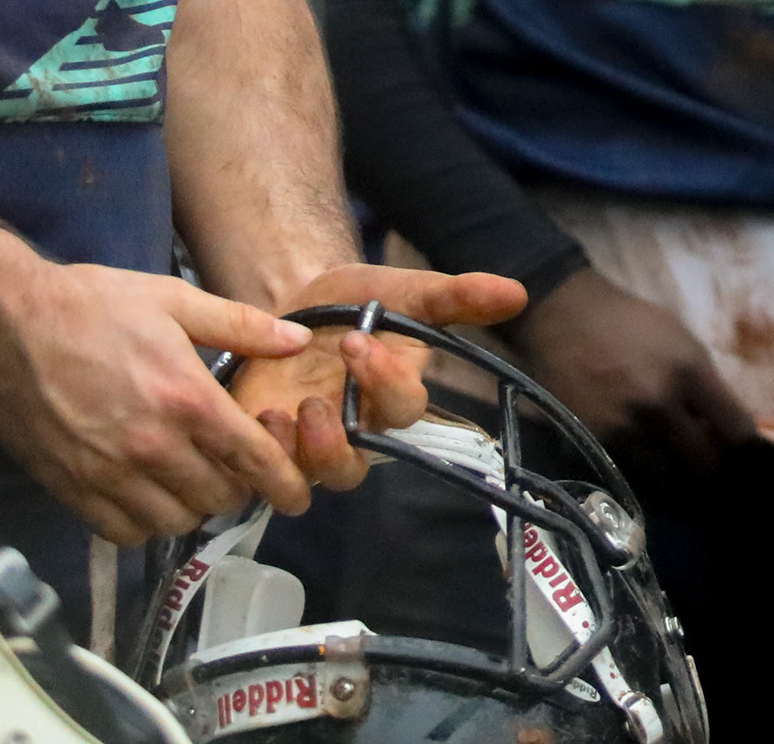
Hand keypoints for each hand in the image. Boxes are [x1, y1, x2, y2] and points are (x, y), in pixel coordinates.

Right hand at [0, 254, 312, 543]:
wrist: (6, 323)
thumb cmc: (94, 304)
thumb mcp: (175, 300)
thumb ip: (241, 326)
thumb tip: (298, 341)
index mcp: (186, 399)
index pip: (253, 461)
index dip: (284, 485)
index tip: (297, 497)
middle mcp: (152, 447)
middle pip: (218, 499)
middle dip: (237, 489)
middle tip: (232, 469)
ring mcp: (108, 474)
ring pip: (173, 523)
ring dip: (191, 508)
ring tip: (189, 481)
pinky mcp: (70, 489)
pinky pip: (123, 532)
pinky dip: (143, 523)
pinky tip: (145, 495)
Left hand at [225, 264, 526, 491]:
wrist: (282, 304)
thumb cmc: (349, 302)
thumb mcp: (400, 290)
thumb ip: (455, 297)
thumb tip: (519, 293)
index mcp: (390, 398)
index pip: (403, 409)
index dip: (385, 383)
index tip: (357, 342)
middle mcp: (355, 434)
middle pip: (357, 467)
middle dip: (336, 438)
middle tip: (317, 398)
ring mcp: (309, 450)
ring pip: (312, 483)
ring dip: (300, 454)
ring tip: (282, 413)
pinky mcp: (265, 456)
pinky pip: (269, 483)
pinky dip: (261, 465)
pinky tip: (255, 420)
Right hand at [506, 267, 760, 481]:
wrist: (566, 318)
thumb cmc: (632, 324)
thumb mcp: (683, 341)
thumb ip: (708, 386)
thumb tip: (729, 429)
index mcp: (689, 371)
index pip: (737, 430)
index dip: (744, 444)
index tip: (737, 445)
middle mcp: (659, 404)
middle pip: (705, 463)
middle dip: (710, 461)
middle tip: (704, 454)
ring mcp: (624, 428)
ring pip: (668, 477)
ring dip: (674, 469)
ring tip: (670, 454)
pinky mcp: (594, 442)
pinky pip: (631, 473)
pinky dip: (641, 468)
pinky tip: (640, 450)